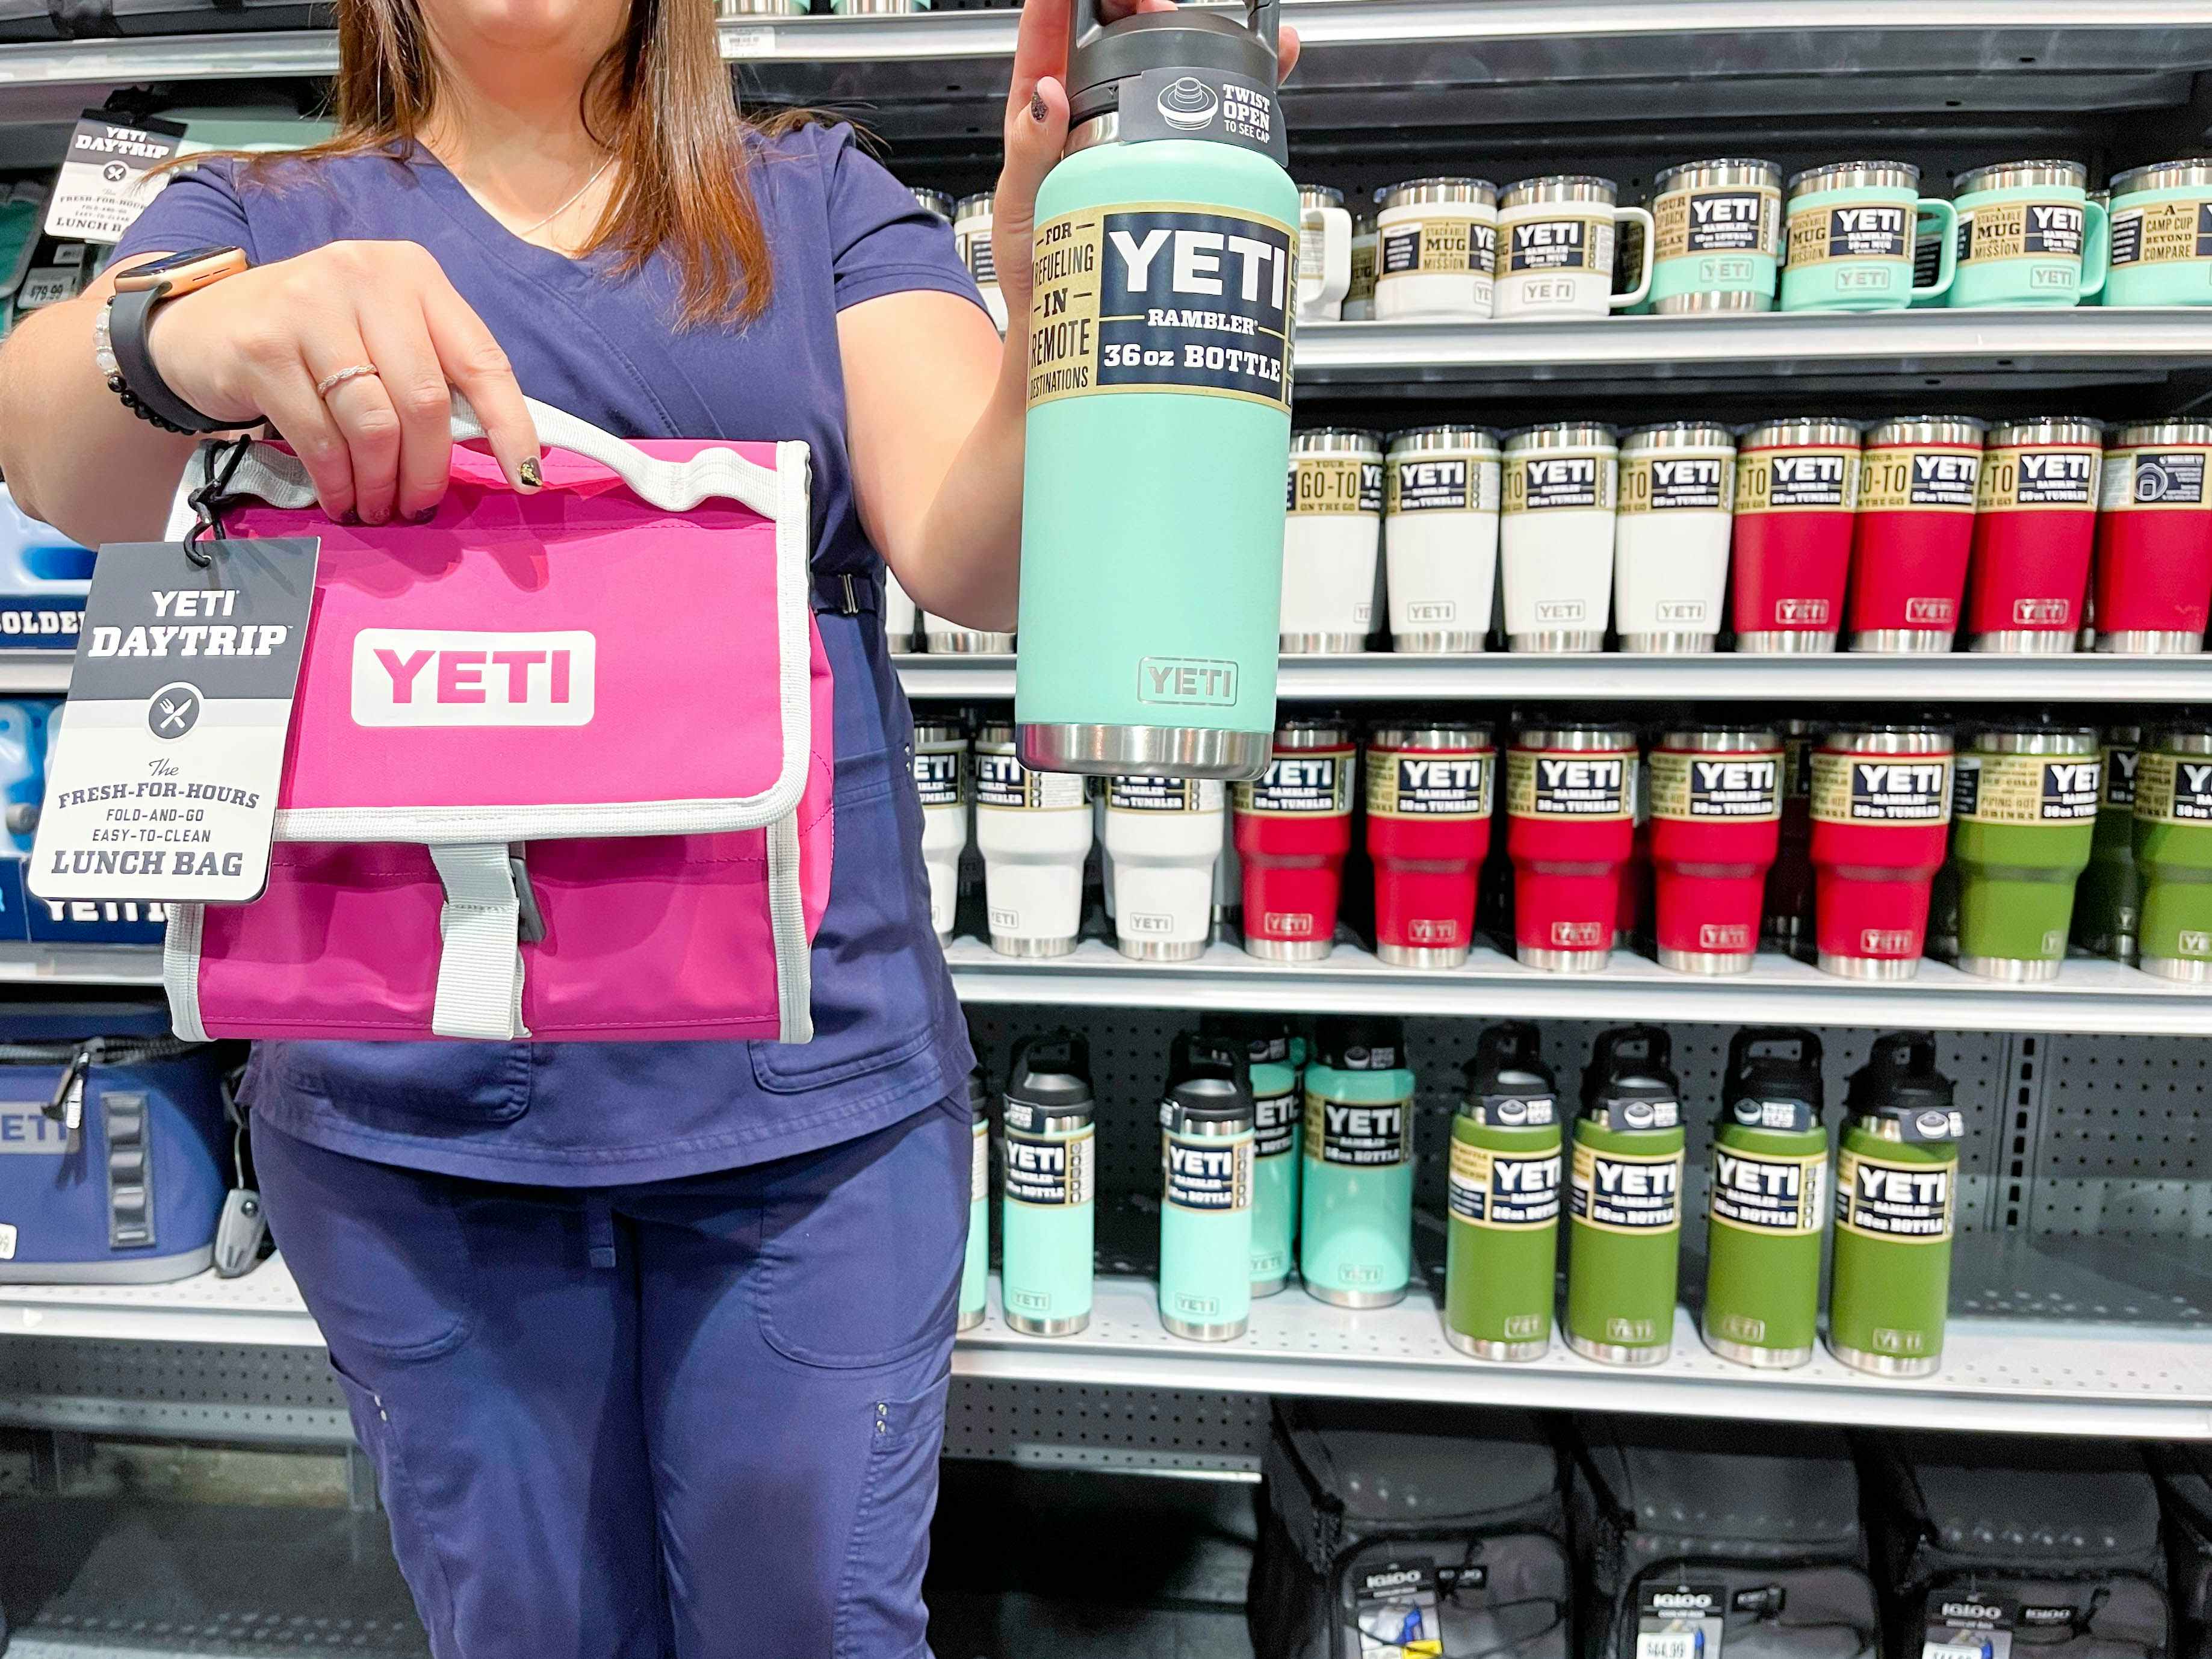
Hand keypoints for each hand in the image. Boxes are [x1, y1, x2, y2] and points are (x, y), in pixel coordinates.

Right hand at [141, 239, 539, 524]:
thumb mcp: (382, 338)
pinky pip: (320, 437)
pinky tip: (340, 498)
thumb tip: (496, 450)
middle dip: (428, 470)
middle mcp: (365, 276)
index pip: (481, 358)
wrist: (201, 327)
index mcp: (413, 275)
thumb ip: (434, 375)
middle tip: (419, 508)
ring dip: (381, 483)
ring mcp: (309, 305)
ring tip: (377, 508)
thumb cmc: (314, 344)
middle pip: (425, 400)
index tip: (525, 479)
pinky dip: (337, 481)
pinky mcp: (262, 345)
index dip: (510, 425)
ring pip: (374, 424)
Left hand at [991, 0, 1301, 329]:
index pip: (1050, 35)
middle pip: (1118, 39)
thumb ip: (1028, 149)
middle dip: (1142, 11)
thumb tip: (1044, 92)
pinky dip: (1243, 86)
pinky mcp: (1171, 167)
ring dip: (1194, 38)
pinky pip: (1208, 119)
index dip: (1065, 1)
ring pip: (1165, 71)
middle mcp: (1088, 120)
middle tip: (1161, 11)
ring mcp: (1132, 141)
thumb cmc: (1031, 270)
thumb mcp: (1019, 207)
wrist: (1066, 329)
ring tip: (1217, 31)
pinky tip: (1270, 63)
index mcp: (1040, 117)